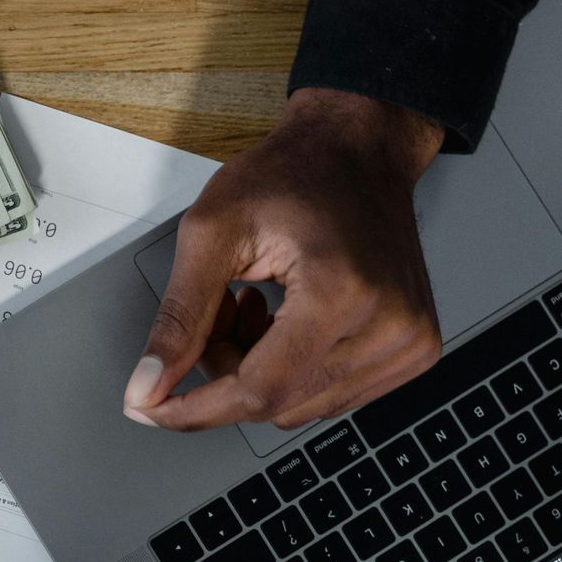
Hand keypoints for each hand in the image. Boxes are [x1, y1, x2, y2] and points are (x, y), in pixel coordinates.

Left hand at [122, 89, 446, 430]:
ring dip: (258, 372)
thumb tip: (148, 389)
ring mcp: (409, 342)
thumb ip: (178, 319)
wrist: (358, 152)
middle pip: (276, 404)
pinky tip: (287, 320)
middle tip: (220, 310)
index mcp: (343, 292)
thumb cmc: (292, 175)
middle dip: (226, 372)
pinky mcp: (414, 351)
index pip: (258, 391)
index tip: (151, 409)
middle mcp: (390, 325)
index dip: (194, 408)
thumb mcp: (212, 232)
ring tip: (258, 305)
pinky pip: (332, 396)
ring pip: (300, 407)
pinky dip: (293, 371)